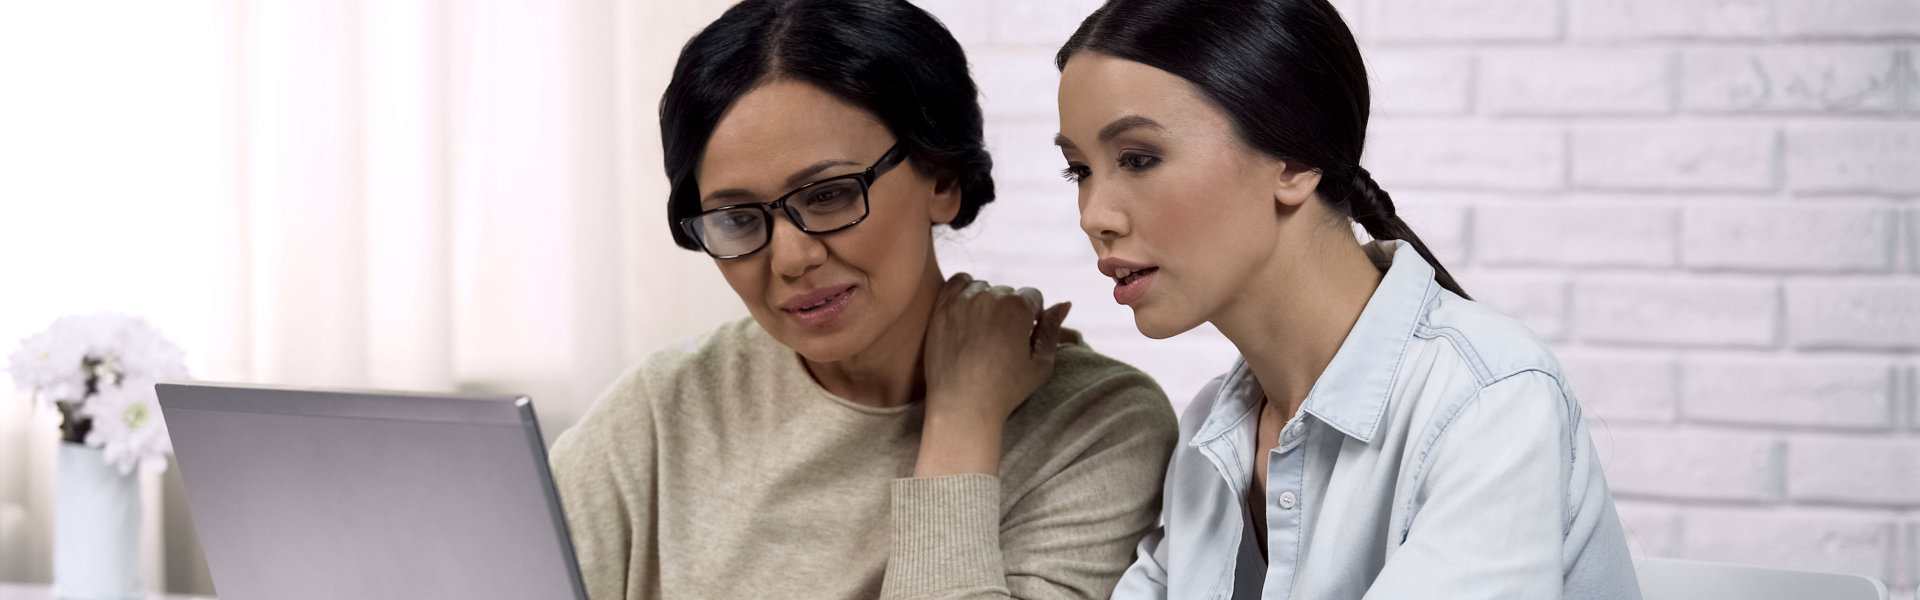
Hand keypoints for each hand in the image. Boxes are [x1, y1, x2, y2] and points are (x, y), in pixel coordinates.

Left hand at [916, 272, 1070, 475]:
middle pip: (1007, 292)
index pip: (1033, 296)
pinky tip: (967, 311)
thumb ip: (1052, 329)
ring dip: (986, 301)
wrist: (962, 406)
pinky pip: (956, 283)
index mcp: (1018, 308)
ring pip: (983, 288)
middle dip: (1009, 311)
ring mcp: (962, 301)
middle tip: (1001, 341)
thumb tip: (1065, 304)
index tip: (1024, 336)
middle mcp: (990, 297)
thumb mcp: (1041, 364)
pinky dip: (963, 291)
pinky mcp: (941, 308)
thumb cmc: (1005, 390)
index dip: (1033, 317)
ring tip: (983, 332)